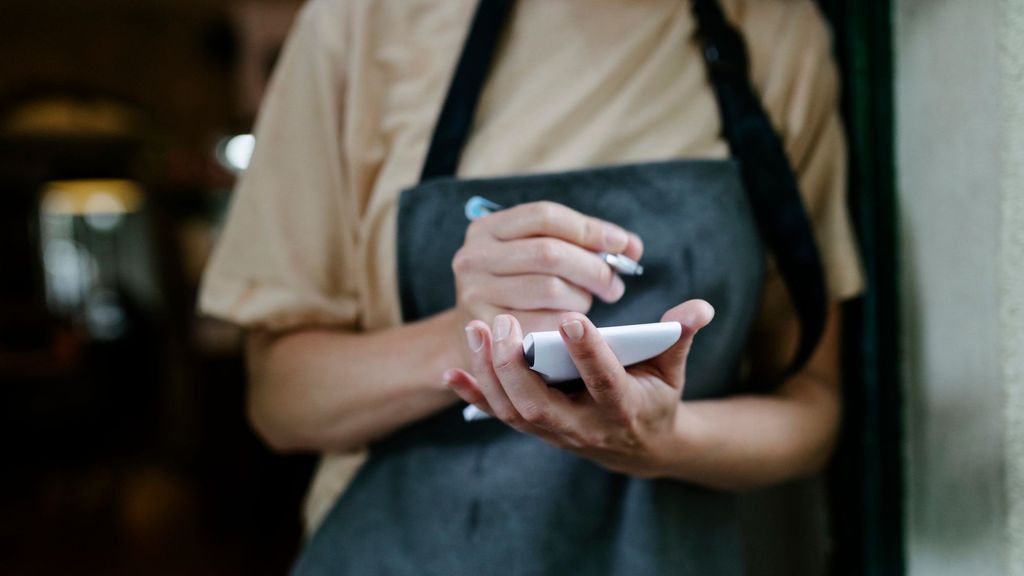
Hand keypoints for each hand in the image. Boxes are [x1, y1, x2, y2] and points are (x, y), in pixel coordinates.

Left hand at [444, 300, 714, 477]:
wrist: (639, 448)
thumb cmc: (655, 396)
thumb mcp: (673, 369)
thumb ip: (680, 337)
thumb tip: (700, 307)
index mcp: (623, 406)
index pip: (604, 379)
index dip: (589, 351)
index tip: (570, 317)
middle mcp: (584, 424)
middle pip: (542, 402)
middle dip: (518, 365)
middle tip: (504, 323)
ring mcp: (555, 431)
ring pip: (515, 409)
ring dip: (490, 373)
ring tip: (477, 329)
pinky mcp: (536, 428)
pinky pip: (500, 414)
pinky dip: (474, 394)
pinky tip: (452, 370)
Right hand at [450, 201, 642, 367]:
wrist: (478, 338)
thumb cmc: (519, 288)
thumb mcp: (537, 255)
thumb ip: (583, 244)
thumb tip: (631, 247)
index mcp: (487, 228)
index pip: (546, 216)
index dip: (590, 229)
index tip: (622, 244)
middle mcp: (473, 257)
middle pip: (549, 253)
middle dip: (593, 268)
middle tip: (614, 285)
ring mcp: (475, 294)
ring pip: (550, 289)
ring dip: (581, 298)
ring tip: (587, 304)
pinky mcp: (486, 330)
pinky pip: (544, 324)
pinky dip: (569, 324)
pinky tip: (575, 326)